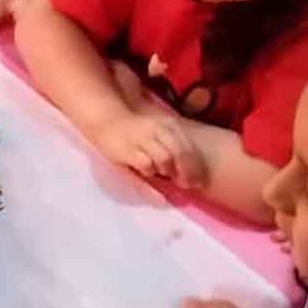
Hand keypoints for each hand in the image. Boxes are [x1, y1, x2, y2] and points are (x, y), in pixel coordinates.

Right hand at [93, 112, 208, 188]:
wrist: (107, 121)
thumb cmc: (137, 131)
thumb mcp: (159, 132)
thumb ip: (175, 145)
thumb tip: (191, 171)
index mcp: (168, 125)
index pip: (189, 147)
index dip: (197, 167)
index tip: (200, 181)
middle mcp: (157, 130)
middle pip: (180, 153)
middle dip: (186, 172)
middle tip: (187, 186)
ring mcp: (143, 139)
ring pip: (165, 159)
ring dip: (168, 171)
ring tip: (163, 175)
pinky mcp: (129, 150)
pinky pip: (147, 165)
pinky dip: (150, 172)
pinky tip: (146, 172)